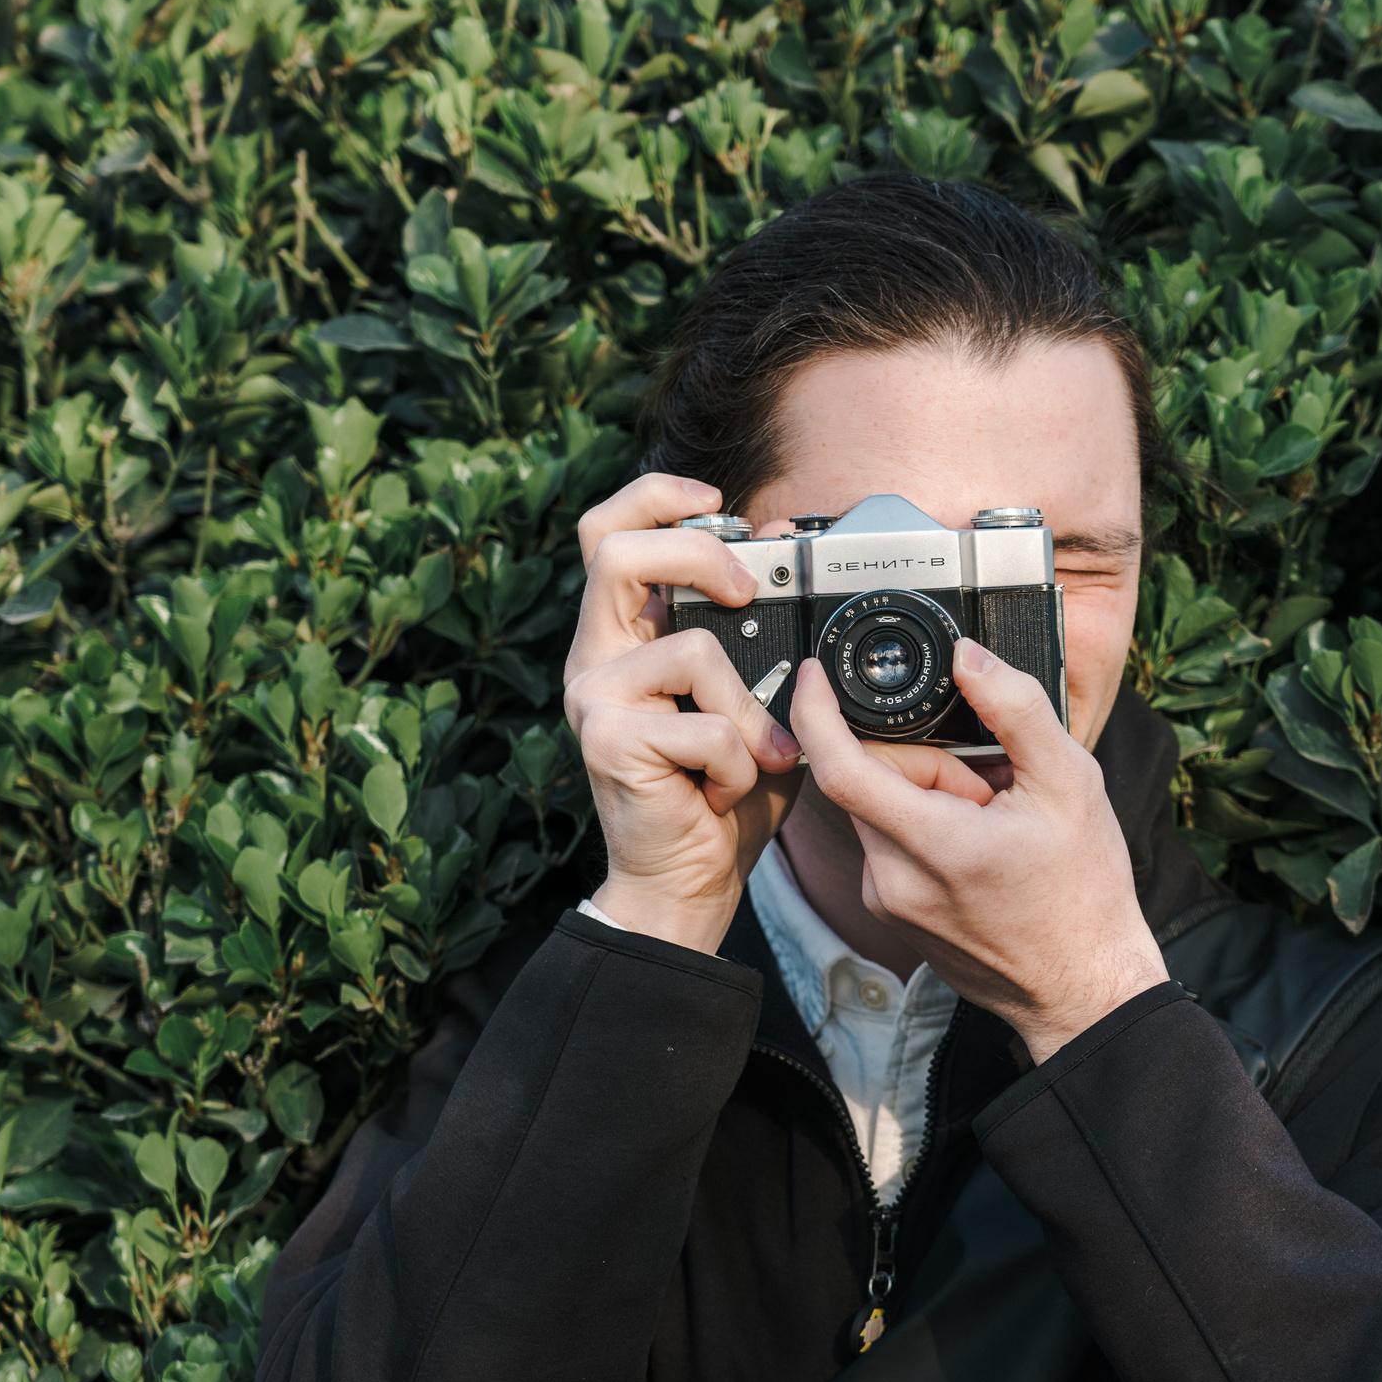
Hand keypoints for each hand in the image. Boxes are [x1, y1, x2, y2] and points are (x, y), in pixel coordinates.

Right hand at [564, 474, 803, 952]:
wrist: (690, 883)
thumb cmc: (722, 795)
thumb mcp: (755, 701)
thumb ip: (765, 634)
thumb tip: (787, 546)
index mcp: (625, 638)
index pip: (607, 533)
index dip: (654, 498)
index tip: (715, 503)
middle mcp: (596, 659)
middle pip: (613, 551)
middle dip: (694, 555)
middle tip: (745, 592)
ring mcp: (594, 699)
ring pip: (693, 652)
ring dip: (749, 713)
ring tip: (753, 760)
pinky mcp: (606, 742)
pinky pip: (704, 726)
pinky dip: (739, 764)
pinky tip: (723, 792)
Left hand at [789, 640, 1168, 1061]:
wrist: (1083, 987)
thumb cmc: (1083, 897)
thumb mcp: (1070, 782)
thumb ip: (1016, 708)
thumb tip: (970, 658)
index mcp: (932, 844)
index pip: (838, 767)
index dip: (815, 711)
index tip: (817, 675)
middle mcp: (893, 879)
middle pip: (871, 781)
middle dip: (925, 763)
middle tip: (989, 787)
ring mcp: (889, 903)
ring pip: (883, 811)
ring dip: (928, 798)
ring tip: (991, 823)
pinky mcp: (894, 916)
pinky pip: (892, 846)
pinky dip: (928, 831)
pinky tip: (979, 850)